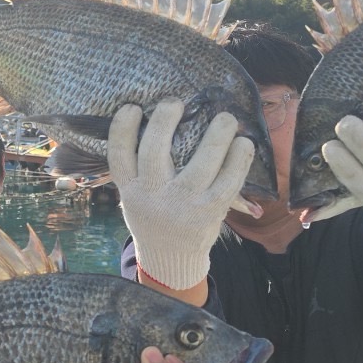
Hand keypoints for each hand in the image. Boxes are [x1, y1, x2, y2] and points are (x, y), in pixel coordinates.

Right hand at [109, 100, 256, 291]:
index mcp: (130, 190)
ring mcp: (184, 204)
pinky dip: (239, 159)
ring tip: (225, 117)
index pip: (119, 156)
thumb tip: (157, 121)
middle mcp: (154, 196)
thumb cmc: (153, 217)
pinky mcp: (211, 211)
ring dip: (217, 135)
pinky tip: (243, 143)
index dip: (122, 128)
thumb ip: (139, 169)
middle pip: (154, 152)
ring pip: (201, 163)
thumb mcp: (134, 198)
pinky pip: (230, 181)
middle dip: (164, 121)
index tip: (132, 107)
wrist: (171, 259)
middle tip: (175, 102)